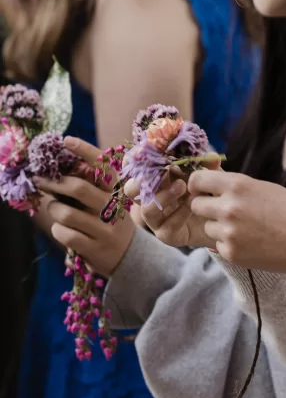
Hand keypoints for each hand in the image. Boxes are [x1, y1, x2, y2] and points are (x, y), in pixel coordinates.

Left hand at [37, 136, 135, 276]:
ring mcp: (105, 230)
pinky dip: (58, 230)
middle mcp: (112, 209)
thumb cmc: (111, 222)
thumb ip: (92, 186)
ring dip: (54, 209)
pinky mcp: (95, 248)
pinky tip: (62, 229)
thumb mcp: (110, 201)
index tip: (66, 140)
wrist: (131, 257)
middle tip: (41, 181)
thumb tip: (59, 168)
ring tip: (55, 209)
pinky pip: (66, 234)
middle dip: (54, 183)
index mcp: (116, 192)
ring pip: (67, 213)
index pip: (103, 167)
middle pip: (78, 188)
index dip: (85, 151)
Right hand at [123, 160, 220, 248]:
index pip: (134, 168)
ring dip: (163, 195)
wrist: (221, 221)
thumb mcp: (209, 176)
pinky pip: (165, 225)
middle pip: (130, 190)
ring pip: (145, 209)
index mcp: (156, 179)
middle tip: (164, 170)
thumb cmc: (209, 194)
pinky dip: (179, 214)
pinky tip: (192, 206)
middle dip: (142, 179)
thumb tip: (213, 157)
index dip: (134, 160)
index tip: (143, 151)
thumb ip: (208, 166)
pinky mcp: (167, 234)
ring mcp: (157, 218)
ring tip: (182, 186)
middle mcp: (151, 198)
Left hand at [188, 170, 285, 276]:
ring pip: (207, 227)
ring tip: (245, 229)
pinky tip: (251, 242)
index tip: (201, 190)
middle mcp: (228, 207)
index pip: (197, 180)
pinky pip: (218, 245)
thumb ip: (236, 186)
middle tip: (224, 212)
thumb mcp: (263, 188)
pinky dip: (230, 244)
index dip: (197, 185)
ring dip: (219, 228)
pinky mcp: (231, 253)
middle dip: (206, 208)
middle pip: (196, 205)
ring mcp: (228, 232)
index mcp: (237, 185)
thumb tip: (213, 182)